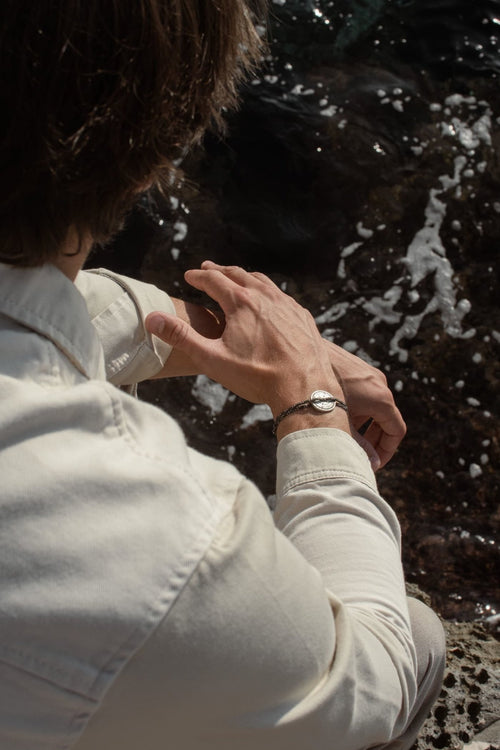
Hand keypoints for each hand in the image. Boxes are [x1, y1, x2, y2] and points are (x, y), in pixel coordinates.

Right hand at [145, 262, 345, 424]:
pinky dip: (267, 291)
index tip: (188, 275)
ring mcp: (287, 304)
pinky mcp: (302, 316)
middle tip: (208, 268)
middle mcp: (265, 296)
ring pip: (262, 281)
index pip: (213, 280)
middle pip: (238, 274)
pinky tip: (268, 300)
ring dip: (245, 276)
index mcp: (240, 302)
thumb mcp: (212, 359)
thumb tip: (152, 319)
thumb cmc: (257, 376)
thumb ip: (181, 337)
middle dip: (220, 270)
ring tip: (236, 277)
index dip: (198, 276)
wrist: (304, 388)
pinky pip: (281, 295)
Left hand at [324, 341, 405, 467]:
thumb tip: (370, 464)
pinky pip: (364, 395)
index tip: (373, 463)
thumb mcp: (339, 424)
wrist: (297, 358)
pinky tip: (334, 417)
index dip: (386, 451)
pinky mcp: (355, 369)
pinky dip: (356, 411)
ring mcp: (367, 374)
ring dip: (363, 426)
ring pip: (373, 408)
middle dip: (374, 441)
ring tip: (344, 437)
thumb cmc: (318, 394)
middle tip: (358, 455)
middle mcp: (379, 384)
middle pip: (387, 419)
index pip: (397, 431)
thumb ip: (357, 445)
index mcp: (381, 398)